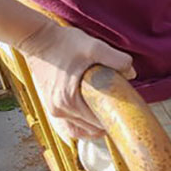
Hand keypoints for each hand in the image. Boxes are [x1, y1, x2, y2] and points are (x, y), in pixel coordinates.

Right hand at [21, 23, 135, 141]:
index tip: (129, 112)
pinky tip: (93, 119)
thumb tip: (131, 73)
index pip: (99, 122)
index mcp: (70, 99)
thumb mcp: (94, 47)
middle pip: (91, 129)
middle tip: (124, 111)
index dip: (117, 119)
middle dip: (109, 122)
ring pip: (79, 131)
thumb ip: (116, 59)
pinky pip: (69, 126)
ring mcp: (54, 110)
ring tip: (111, 116)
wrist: (39, 40)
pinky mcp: (51, 106)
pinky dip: (82, 127)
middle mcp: (60, 109)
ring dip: (96, 127)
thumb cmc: (65, 44)